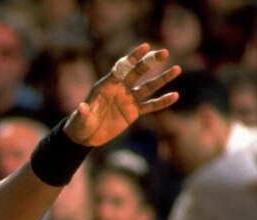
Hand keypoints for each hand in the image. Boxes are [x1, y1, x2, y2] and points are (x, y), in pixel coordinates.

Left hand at [64, 44, 180, 146]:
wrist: (85, 136)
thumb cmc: (79, 124)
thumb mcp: (80, 118)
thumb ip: (84, 112)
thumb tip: (82, 107)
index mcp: (106, 85)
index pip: (122, 68)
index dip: (133, 58)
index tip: (146, 47)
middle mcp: (119, 89)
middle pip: (137, 73)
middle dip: (150, 62)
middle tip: (164, 52)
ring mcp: (128, 99)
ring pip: (148, 87)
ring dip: (162, 79)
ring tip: (177, 69)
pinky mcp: (133, 112)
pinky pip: (150, 106)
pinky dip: (162, 102)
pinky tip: (175, 95)